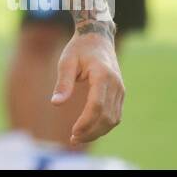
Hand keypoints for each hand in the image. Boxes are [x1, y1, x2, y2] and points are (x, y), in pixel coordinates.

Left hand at [51, 25, 124, 145]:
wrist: (97, 38)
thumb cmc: (79, 49)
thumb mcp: (66, 61)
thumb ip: (63, 82)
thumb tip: (55, 103)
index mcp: (103, 75)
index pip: (97, 105)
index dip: (86, 122)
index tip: (73, 131)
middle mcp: (116, 84)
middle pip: (107, 116)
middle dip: (91, 131)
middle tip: (73, 139)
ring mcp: (120, 89)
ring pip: (113, 119)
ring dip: (98, 132)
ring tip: (79, 137)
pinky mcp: (120, 93)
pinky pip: (115, 115)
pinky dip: (103, 126)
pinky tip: (89, 130)